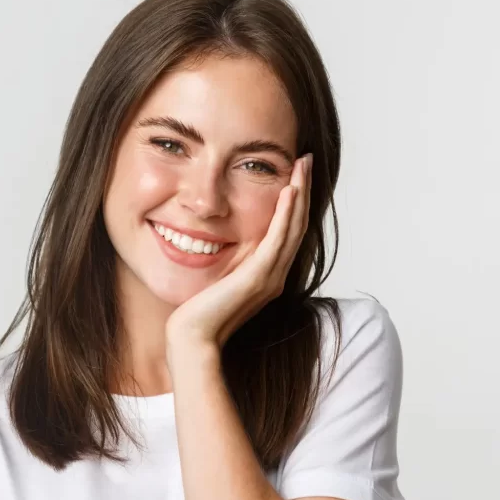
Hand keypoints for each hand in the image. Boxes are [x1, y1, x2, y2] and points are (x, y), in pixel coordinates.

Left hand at [165, 153, 312, 364]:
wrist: (193, 338)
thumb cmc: (198, 312)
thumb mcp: (217, 277)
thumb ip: (227, 260)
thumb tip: (216, 237)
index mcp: (268, 274)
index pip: (288, 230)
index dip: (295, 201)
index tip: (296, 174)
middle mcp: (275, 275)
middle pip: (297, 224)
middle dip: (303, 189)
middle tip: (306, 160)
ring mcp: (271, 277)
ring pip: (293, 227)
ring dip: (299, 194)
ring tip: (302, 166)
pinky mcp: (259, 277)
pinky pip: (278, 239)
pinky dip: (286, 214)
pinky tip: (289, 192)